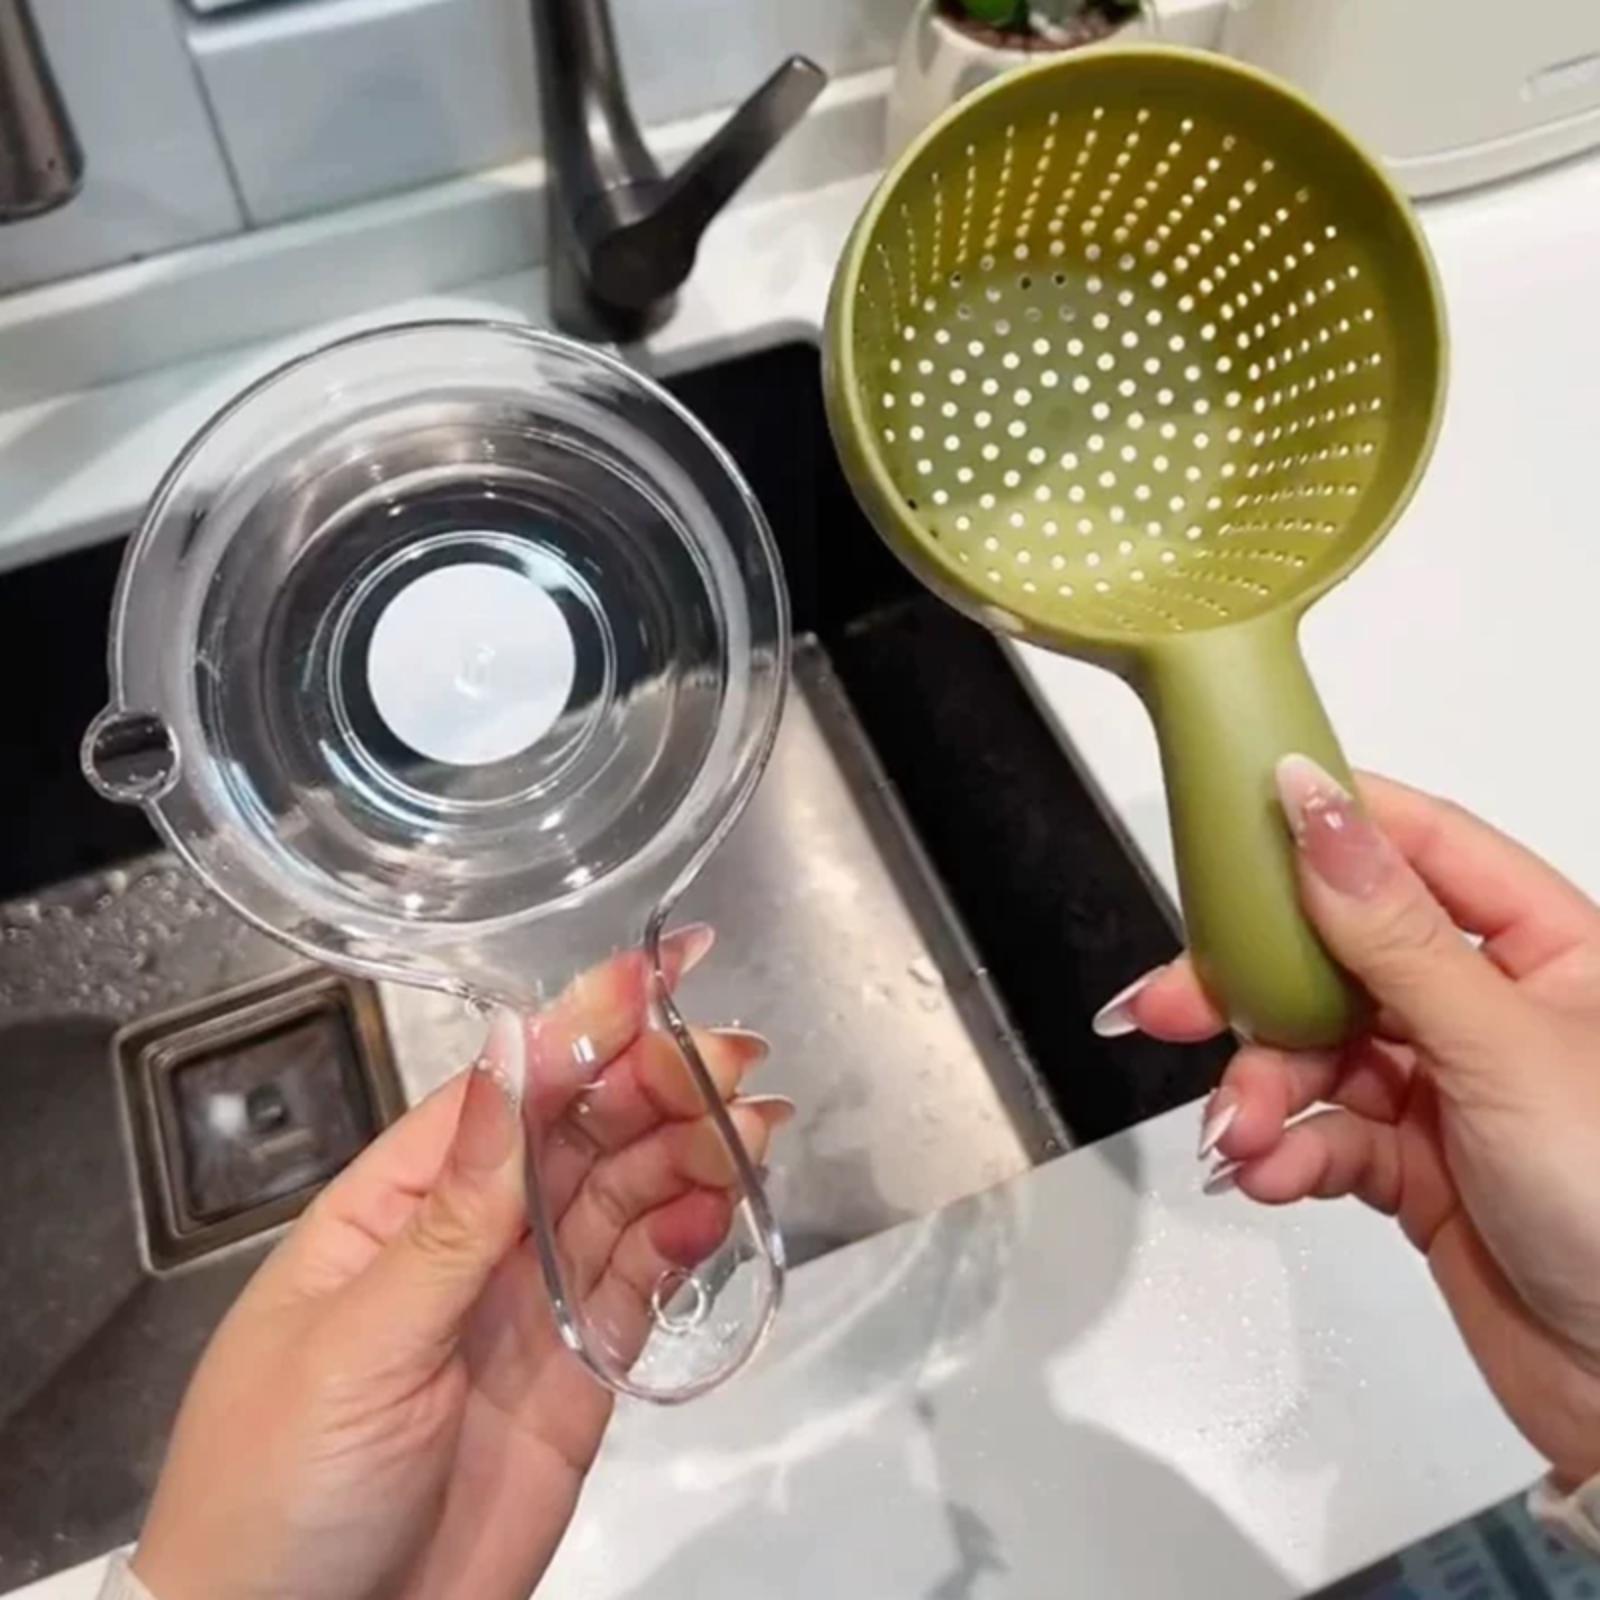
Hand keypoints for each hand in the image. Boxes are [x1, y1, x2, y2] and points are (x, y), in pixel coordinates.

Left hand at [131, 926, 791, 1599]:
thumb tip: (505, 1054)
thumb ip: (455, 1209)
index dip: (580, 1027)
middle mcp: (473, 1237)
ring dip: (689, 1151)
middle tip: (727, 1065)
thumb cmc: (276, 1491)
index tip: (655, 975)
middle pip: (580, 1133)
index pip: (504, 1092)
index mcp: (397, 1206)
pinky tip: (718, 1207)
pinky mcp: (582, 1366)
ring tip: (749, 1127)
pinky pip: (645, 1279)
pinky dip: (687, 1236)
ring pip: (625, 1196)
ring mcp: (531, 1300)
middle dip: (654, 1085)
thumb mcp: (357, 1341)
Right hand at [1095, 760, 1599, 1487]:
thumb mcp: (1500, 1049)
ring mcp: (1448, 1084)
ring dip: (1262, 1091)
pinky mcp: (1413, 1161)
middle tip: (1174, 1007)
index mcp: (1544, 947)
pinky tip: (1269, 1172)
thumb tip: (1317, 814)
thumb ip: (1394, 935)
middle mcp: (1490, 1005)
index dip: (1331, 827)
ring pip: (1316, 1050)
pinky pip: (1322, 1130)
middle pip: (1339, 955)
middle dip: (1251, 990)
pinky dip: (1284, 1151)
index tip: (1238, 823)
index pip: (1422, 847)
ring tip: (1240, 1135)